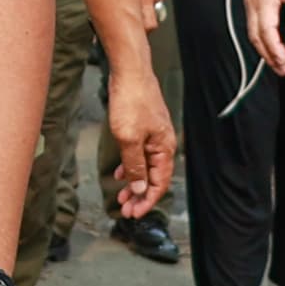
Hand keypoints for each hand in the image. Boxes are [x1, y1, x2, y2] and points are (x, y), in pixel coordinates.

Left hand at [103, 66, 174, 221]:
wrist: (130, 71)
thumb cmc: (130, 101)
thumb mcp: (128, 138)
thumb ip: (134, 165)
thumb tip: (138, 189)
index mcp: (164, 149)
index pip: (159, 183)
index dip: (147, 201)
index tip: (133, 214)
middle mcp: (163, 144)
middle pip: (153, 178)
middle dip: (139, 196)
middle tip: (124, 210)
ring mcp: (153, 135)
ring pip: (145, 167)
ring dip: (133, 183)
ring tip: (120, 197)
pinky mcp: (144, 127)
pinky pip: (139, 154)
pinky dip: (131, 166)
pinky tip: (120, 173)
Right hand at [243, 0, 284, 75]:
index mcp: (264, 1)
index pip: (267, 33)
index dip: (276, 51)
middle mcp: (253, 5)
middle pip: (256, 38)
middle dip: (269, 57)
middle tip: (282, 70)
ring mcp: (249, 4)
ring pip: (252, 34)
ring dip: (264, 50)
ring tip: (277, 62)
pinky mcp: (251, 3)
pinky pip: (252, 26)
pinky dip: (261, 39)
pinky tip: (269, 44)